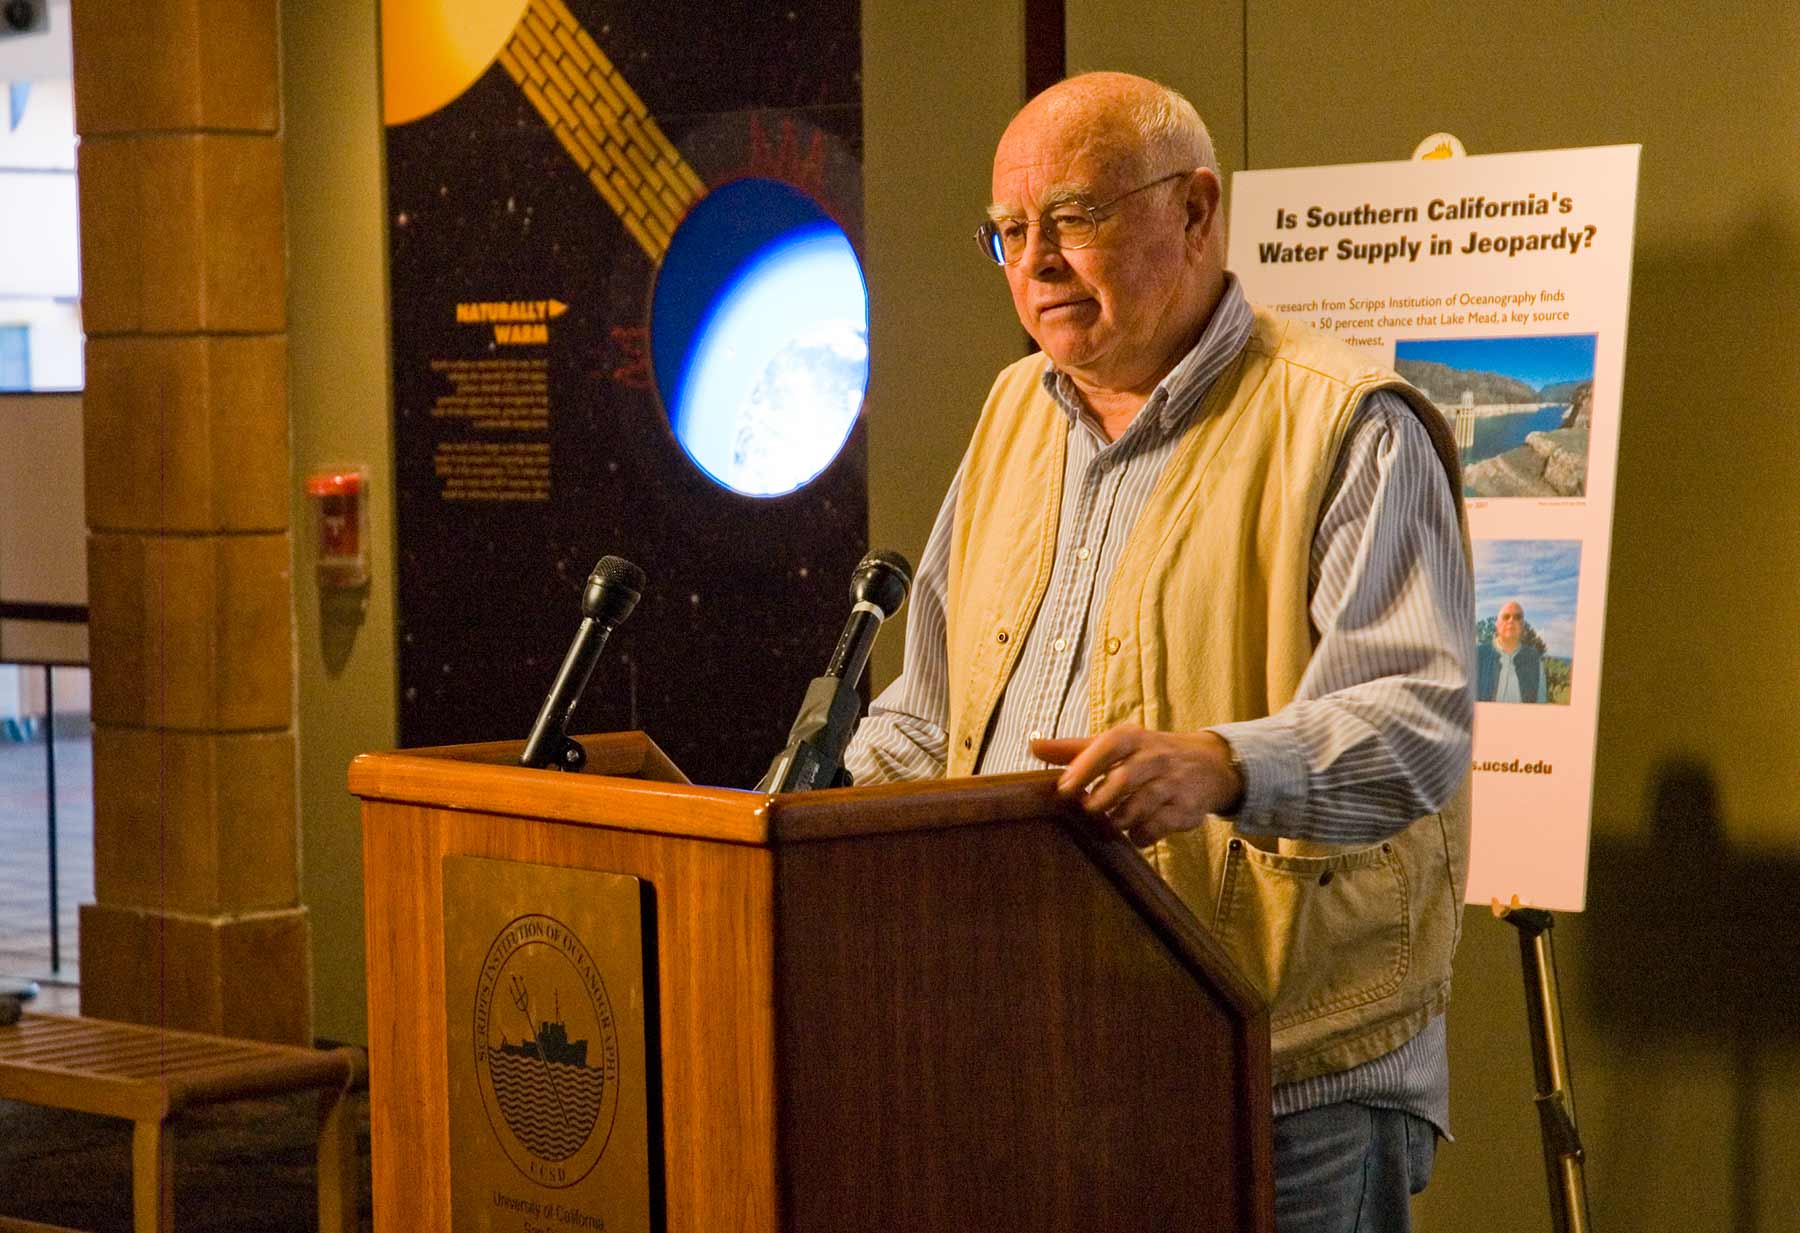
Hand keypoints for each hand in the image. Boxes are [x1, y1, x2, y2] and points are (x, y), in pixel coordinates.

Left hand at [1030, 725, 1244, 846]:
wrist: (1208, 765)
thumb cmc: (1148, 755)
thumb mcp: (1116, 745)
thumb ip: (1074, 749)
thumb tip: (1033, 746)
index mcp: (1132, 738)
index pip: (1108, 746)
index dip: (1084, 767)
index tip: (1064, 789)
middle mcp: (1155, 757)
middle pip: (1124, 779)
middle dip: (1101, 799)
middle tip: (1088, 811)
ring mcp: (1172, 784)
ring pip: (1141, 805)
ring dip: (1119, 819)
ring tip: (1110, 823)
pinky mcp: (1185, 809)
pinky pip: (1157, 827)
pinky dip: (1140, 835)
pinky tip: (1134, 834)